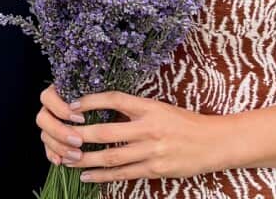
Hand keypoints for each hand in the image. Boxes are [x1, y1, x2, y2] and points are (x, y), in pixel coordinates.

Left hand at [37, 87, 222, 182]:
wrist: (213, 143)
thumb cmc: (185, 123)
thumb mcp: (160, 108)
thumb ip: (135, 109)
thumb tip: (103, 109)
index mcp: (150, 108)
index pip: (115, 100)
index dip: (91, 101)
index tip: (72, 105)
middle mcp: (149, 128)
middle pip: (106, 132)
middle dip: (80, 136)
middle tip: (61, 136)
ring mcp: (152, 151)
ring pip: (111, 157)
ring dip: (85, 159)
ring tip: (66, 159)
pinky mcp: (155, 170)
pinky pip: (123, 174)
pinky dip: (102, 176)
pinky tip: (86, 175)